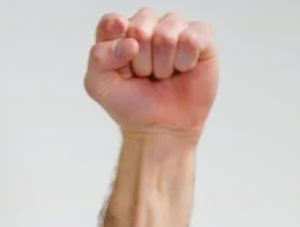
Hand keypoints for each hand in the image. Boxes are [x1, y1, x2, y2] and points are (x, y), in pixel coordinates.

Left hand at [84, 10, 218, 138]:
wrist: (162, 131)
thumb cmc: (132, 106)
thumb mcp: (99, 86)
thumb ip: (99, 57)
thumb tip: (131, 43)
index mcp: (120, 32)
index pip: (112, 22)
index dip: (116, 44)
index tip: (122, 68)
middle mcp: (148, 24)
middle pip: (140, 28)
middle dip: (141, 62)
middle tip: (146, 76)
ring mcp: (175, 29)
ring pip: (166, 34)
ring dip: (163, 64)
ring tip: (164, 75)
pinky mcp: (200, 37)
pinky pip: (191, 38)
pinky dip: (185, 61)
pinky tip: (183, 69)